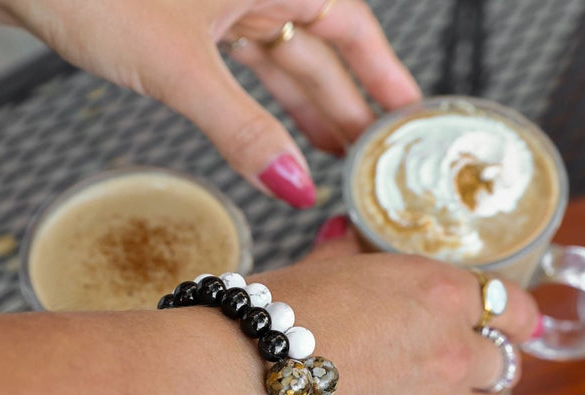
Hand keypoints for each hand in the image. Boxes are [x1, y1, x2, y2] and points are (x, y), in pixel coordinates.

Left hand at [0, 0, 419, 206]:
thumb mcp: (179, 66)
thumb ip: (241, 129)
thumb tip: (294, 185)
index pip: (349, 24)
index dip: (382, 72)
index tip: (407, 113)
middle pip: (315, 51)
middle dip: (343, 105)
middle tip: (366, 157)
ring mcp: (212, 7)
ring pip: (274, 65)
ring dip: (301, 112)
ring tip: (328, 158)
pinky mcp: (177, 27)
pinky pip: (233, 74)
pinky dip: (251, 110)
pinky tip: (267, 142)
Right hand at [251, 224, 538, 394]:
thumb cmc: (263, 326)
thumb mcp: (310, 276)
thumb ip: (345, 256)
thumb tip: (346, 233)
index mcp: (436, 294)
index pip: (511, 304)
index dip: (512, 317)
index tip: (507, 327)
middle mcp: (453, 353)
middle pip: (504, 365)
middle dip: (481, 368)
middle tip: (446, 374)